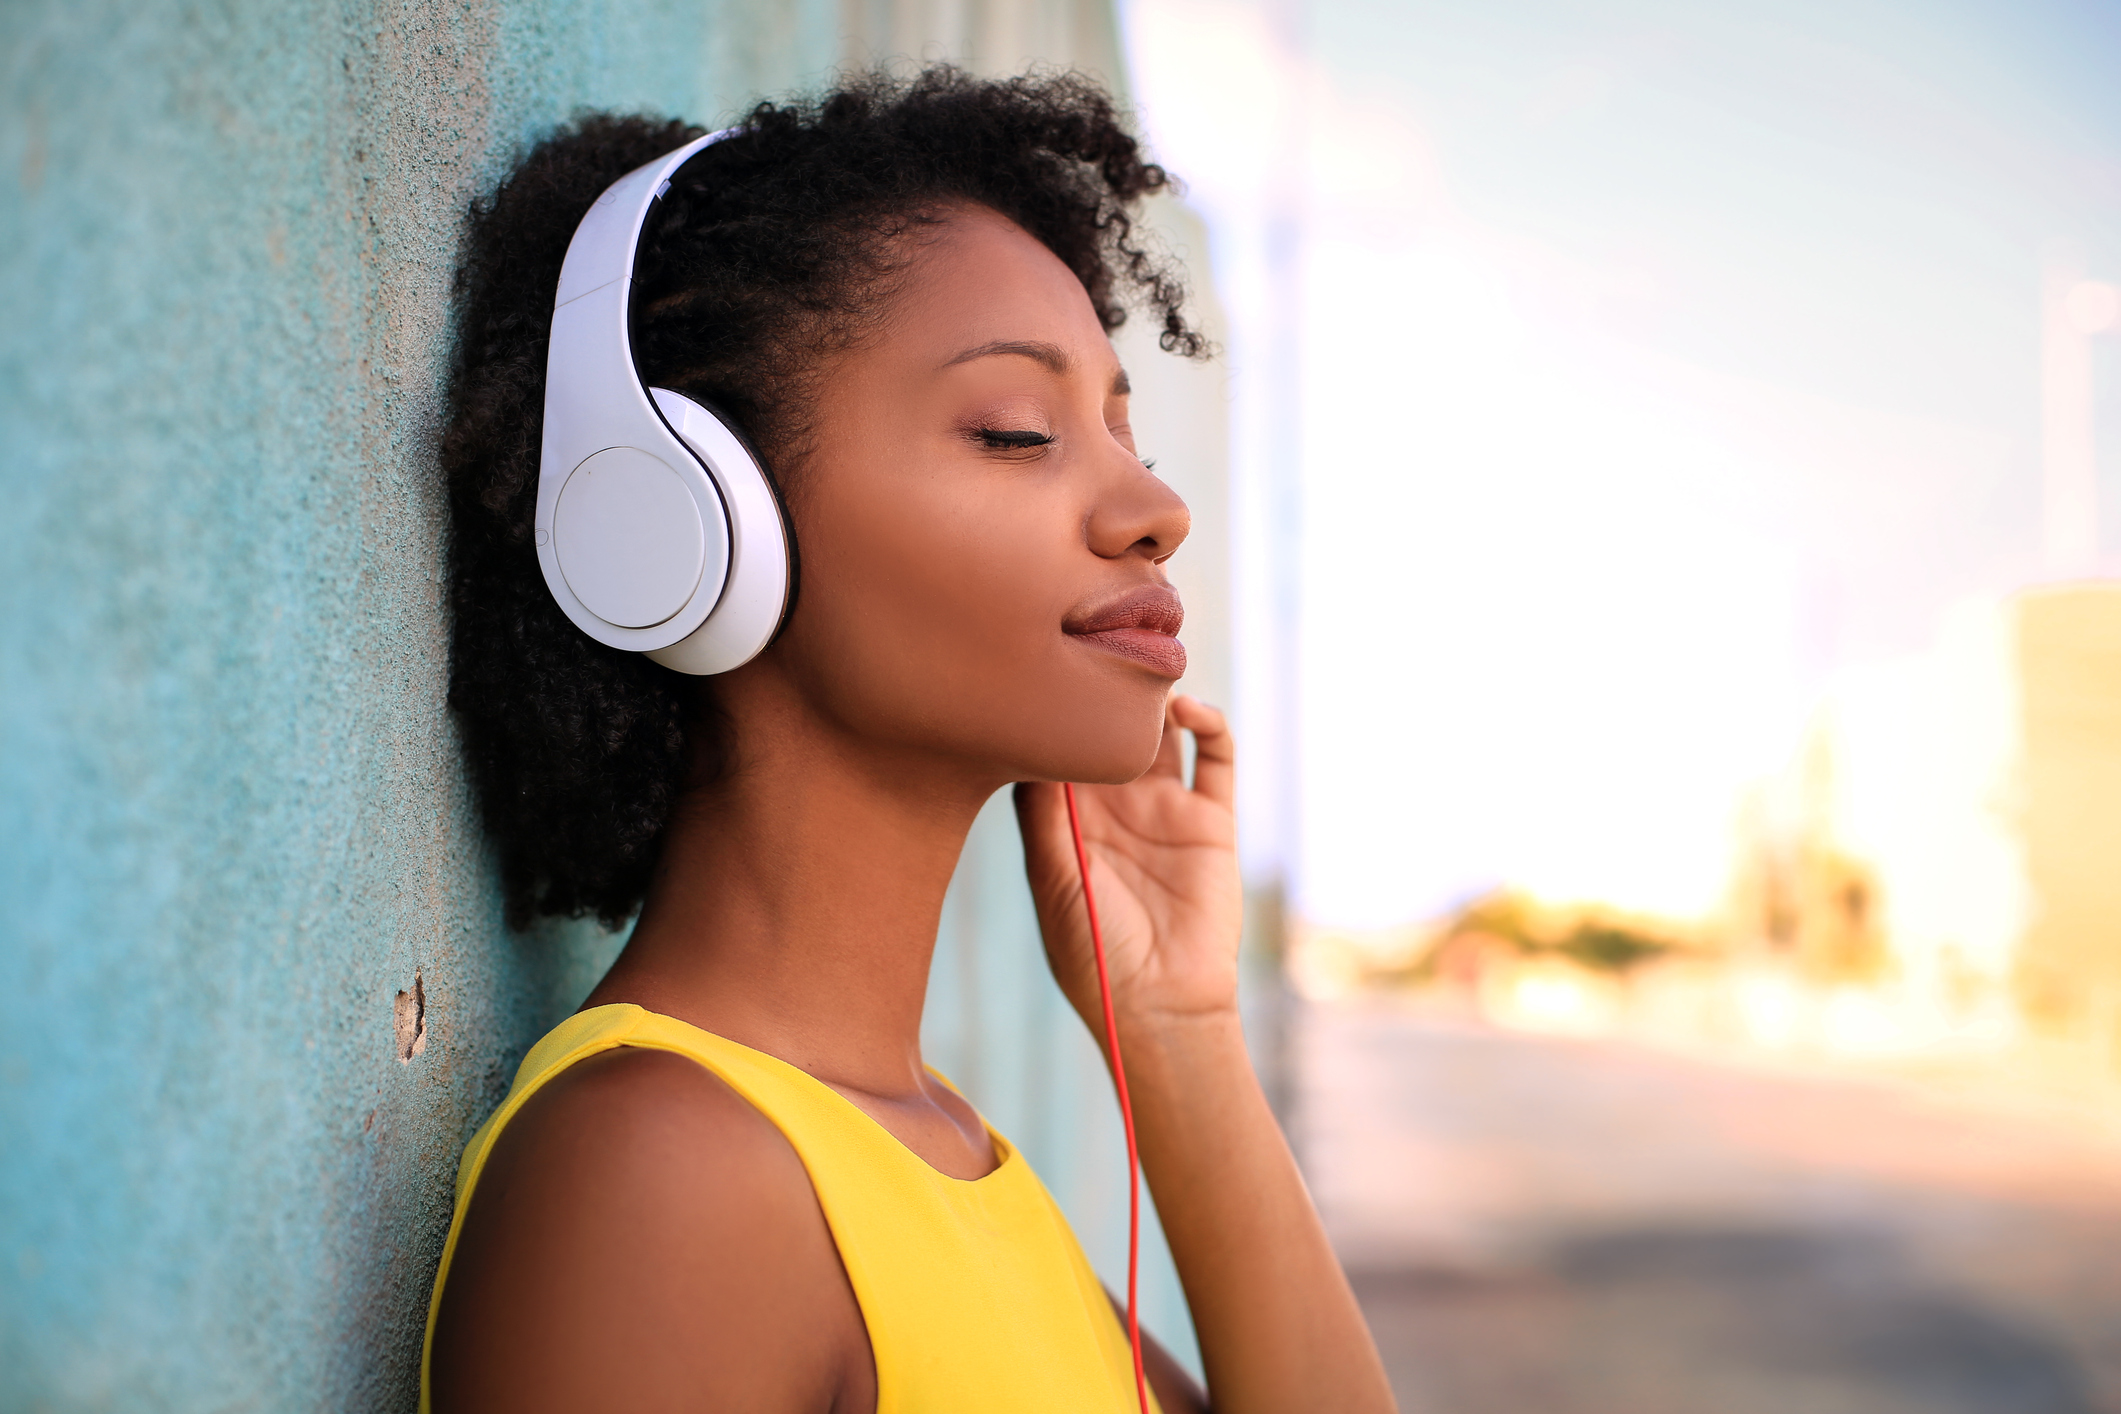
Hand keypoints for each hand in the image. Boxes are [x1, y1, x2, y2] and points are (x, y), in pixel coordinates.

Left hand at [1014, 695, 1242, 1042]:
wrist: (1161, 1005)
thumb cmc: (1093, 952)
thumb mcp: (1052, 880)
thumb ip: (1042, 813)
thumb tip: (1026, 741)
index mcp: (1067, 822)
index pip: (1057, 748)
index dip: (1052, 710)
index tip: (1044, 671)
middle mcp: (1116, 808)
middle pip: (1109, 730)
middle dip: (1105, 693)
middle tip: (1099, 652)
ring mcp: (1165, 810)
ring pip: (1162, 733)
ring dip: (1154, 701)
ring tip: (1143, 679)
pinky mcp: (1212, 821)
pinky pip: (1217, 758)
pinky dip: (1210, 724)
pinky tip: (1189, 710)